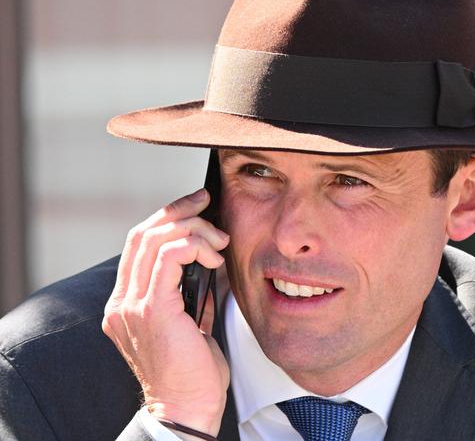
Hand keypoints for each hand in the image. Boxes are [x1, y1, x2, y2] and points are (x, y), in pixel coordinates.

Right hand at [102, 188, 229, 435]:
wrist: (187, 409)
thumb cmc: (193, 372)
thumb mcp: (190, 323)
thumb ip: (191, 292)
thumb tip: (210, 261)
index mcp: (127, 303)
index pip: (139, 245)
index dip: (167, 218)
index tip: (196, 206)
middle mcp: (122, 301)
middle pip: (142, 233)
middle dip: (178, 210)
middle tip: (206, 201)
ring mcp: (131, 305)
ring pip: (154, 239)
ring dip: (192, 229)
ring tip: (219, 240)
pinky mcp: (151, 309)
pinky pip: (169, 257)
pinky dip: (194, 247)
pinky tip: (215, 258)